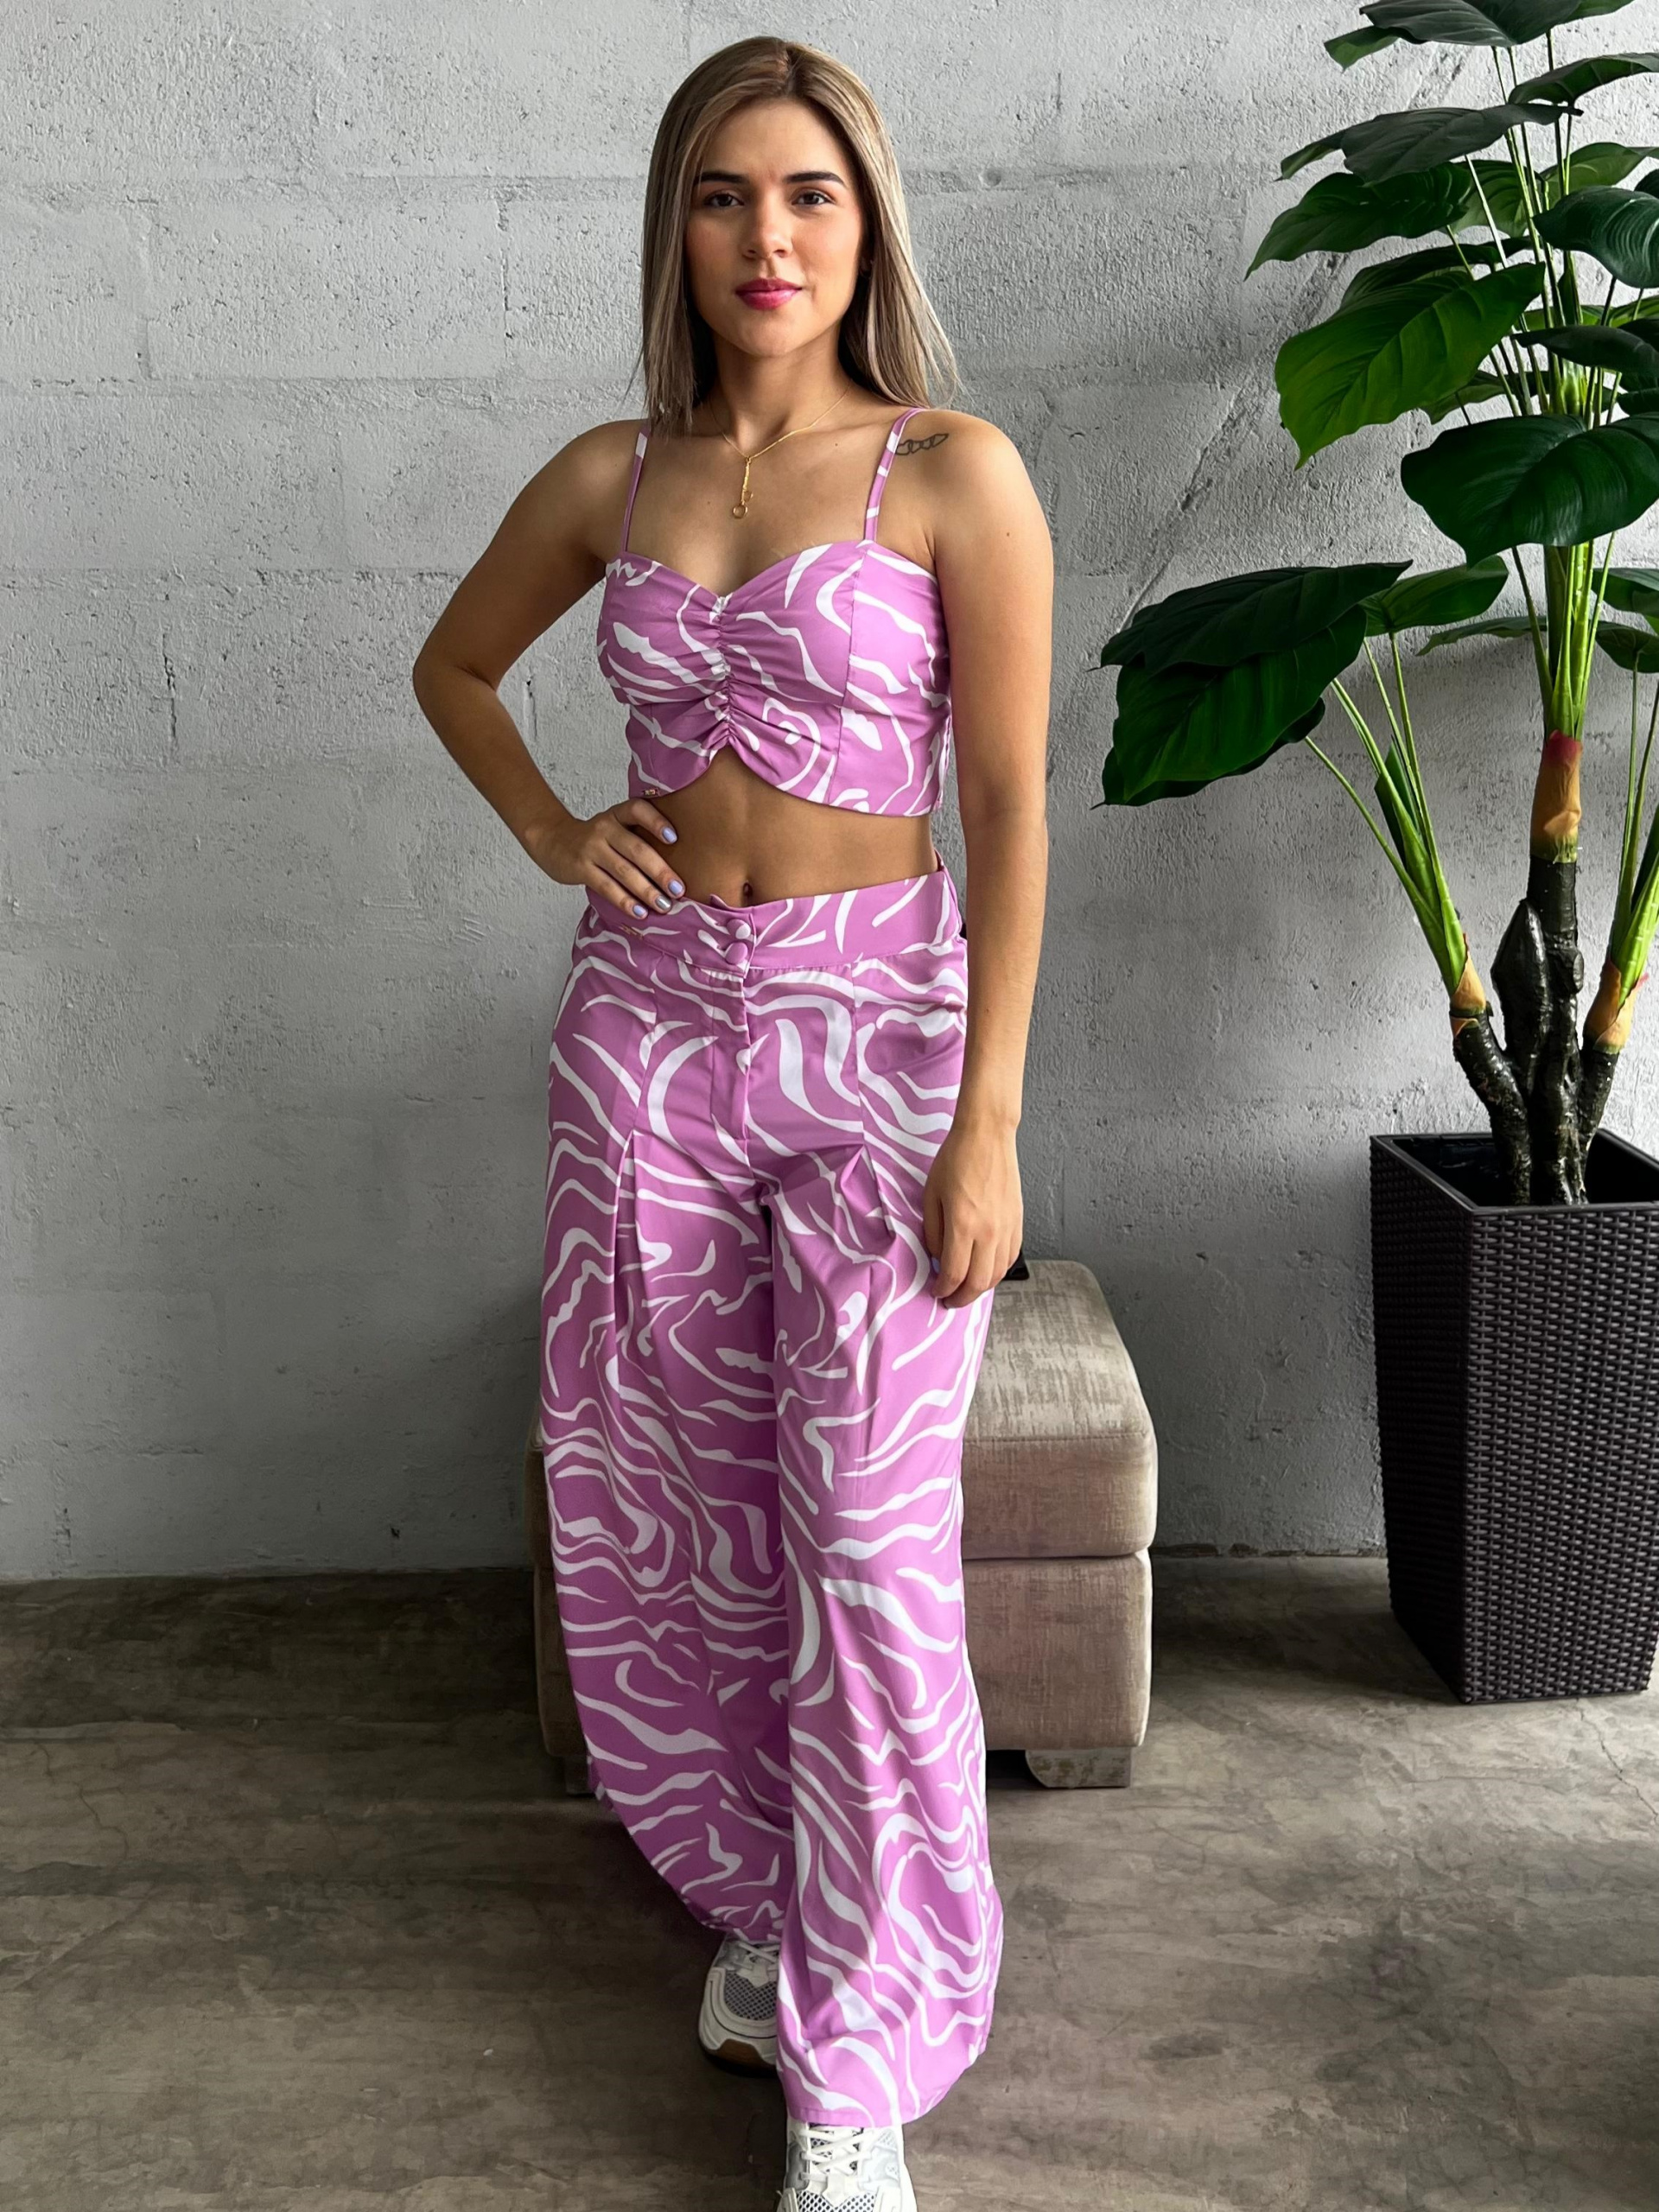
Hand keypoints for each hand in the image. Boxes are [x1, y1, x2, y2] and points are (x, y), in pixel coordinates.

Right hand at [527, 798, 684, 917]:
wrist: (553, 839)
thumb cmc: (596, 838)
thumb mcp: (614, 826)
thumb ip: (638, 836)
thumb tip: (675, 868)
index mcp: (617, 814)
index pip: (637, 810)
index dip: (656, 821)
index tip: (674, 838)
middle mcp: (605, 828)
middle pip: (637, 849)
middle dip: (660, 871)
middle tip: (678, 890)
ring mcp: (591, 848)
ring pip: (624, 871)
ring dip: (646, 890)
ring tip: (664, 905)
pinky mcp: (581, 868)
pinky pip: (607, 887)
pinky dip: (625, 901)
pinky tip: (640, 912)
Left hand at [923, 1113, 1022, 1306]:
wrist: (987, 1136)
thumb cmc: (954, 1160)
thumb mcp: (930, 1195)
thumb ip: (932, 1232)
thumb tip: (937, 1257)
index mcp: (963, 1225)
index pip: (954, 1273)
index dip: (943, 1289)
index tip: (936, 1291)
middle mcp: (989, 1231)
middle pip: (979, 1282)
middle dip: (962, 1297)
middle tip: (950, 1300)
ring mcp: (1007, 1228)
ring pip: (998, 1274)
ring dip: (982, 1288)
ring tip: (968, 1289)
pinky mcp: (1018, 1221)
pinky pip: (1011, 1257)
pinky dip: (998, 1271)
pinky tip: (987, 1270)